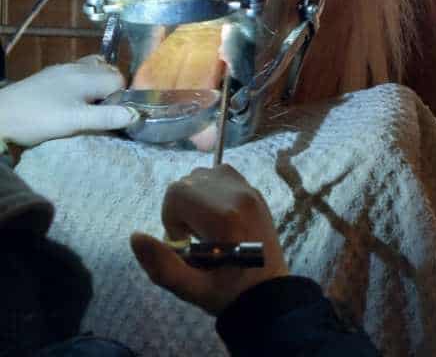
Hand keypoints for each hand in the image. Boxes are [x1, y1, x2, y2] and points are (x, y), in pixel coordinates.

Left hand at [0, 54, 137, 146]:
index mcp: (86, 77)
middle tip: (106, 111)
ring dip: (99, 84)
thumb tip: (136, 114)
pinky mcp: (51, 76)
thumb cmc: (38, 119)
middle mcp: (77, 68)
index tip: (116, 113)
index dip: (123, 96)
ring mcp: (63, 69)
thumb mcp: (75, 122)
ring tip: (94, 105)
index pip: (120, 79)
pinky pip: (79, 72)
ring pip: (94, 69)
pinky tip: (75, 99)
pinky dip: (84, 83)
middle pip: (109, 71)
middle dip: (114, 88)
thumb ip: (106, 117)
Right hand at [130, 164, 288, 314]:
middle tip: (195, 237)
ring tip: (206, 226)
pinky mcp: (255, 192)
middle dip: (182, 208)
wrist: (269, 292)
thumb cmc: (228, 292)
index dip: (171, 218)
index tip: (185, 243)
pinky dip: (212, 191)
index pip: (178, 192)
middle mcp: (239, 195)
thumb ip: (160, 265)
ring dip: (196, 197)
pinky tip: (219, 217)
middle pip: (189, 181)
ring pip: (205, 174)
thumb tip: (135, 236)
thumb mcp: (189, 288)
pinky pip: (223, 175)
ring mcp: (250, 190)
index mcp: (225, 216)